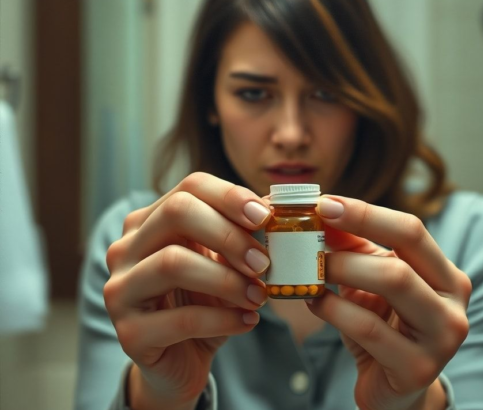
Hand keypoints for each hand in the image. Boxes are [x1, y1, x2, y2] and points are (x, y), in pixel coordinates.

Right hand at [104, 173, 270, 408]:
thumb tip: (274, 207)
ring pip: (173, 263)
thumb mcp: (223, 265)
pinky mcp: (129, 332)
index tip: (266, 217)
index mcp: (150, 223)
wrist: (179, 360)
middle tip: (264, 263)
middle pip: (177, 212)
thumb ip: (240, 237)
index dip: (231, 196)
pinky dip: (224, 320)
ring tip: (259, 296)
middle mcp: (127, 248)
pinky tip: (247, 321)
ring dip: (228, 280)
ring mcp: (120, 289)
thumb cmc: (203, 304)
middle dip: (229, 235)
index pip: (189, 187)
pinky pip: (181, 319)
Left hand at [306, 196, 471, 409]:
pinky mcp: (417, 368)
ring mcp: (441, 339)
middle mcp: (453, 304)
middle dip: (347, 249)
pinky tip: (316, 302)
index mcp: (446, 276)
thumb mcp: (371, 282)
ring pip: (391, 285)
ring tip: (311, 274)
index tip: (325, 204)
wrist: (396, 388)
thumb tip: (323, 212)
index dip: (366, 214)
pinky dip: (334, 309)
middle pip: (401, 259)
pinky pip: (368, 328)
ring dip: (341, 274)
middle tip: (309, 247)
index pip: (411, 231)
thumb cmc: (384, 327)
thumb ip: (354, 248)